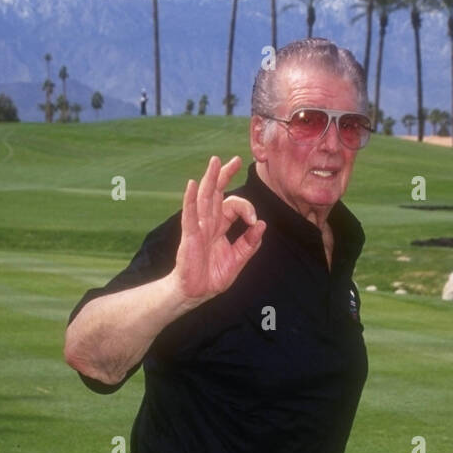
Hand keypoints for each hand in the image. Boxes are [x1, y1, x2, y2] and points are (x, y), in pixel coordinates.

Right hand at [173, 155, 265, 303]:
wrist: (196, 293)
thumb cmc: (212, 276)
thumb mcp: (237, 260)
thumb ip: (249, 243)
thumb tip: (262, 225)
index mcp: (220, 226)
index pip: (233, 206)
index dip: (247, 209)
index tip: (254, 222)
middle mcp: (209, 222)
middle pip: (216, 193)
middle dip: (225, 175)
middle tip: (235, 160)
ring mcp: (198, 227)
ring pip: (204, 198)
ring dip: (210, 179)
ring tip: (215, 161)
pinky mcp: (190, 236)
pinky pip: (190, 215)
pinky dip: (191, 199)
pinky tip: (193, 185)